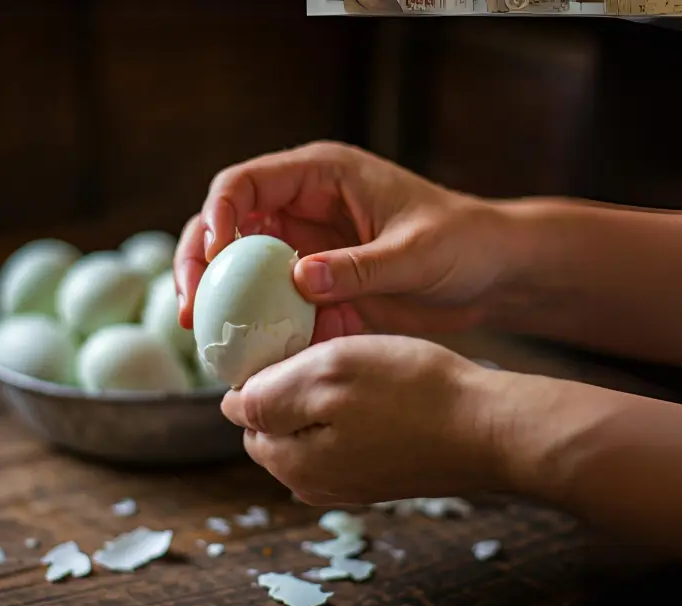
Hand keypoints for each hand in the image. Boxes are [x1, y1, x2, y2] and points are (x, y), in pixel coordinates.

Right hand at [174, 141, 523, 342]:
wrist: (492, 275)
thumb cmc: (463, 243)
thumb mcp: (415, 253)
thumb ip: (359, 266)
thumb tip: (297, 278)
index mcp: (321, 174)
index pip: (245, 182)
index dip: (217, 214)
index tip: (211, 255)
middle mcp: (302, 205)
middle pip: (224, 225)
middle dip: (197, 262)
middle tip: (188, 305)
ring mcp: (303, 247)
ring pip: (238, 268)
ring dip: (216, 299)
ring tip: (201, 335)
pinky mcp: (313, 286)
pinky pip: (269, 304)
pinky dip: (254, 326)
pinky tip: (246, 356)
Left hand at [220, 334, 511, 504]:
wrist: (491, 430)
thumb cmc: (413, 393)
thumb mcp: (327, 374)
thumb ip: (266, 394)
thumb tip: (228, 406)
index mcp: (288, 463)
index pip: (243, 410)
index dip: (264, 367)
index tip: (298, 339)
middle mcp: (310, 483)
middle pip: (275, 421)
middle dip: (292, 384)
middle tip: (333, 349)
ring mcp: (345, 483)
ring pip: (311, 424)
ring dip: (325, 394)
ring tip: (362, 365)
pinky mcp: (376, 476)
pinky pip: (344, 435)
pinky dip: (354, 409)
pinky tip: (384, 388)